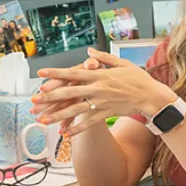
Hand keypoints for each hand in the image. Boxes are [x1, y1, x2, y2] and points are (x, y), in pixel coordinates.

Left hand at [32, 48, 174, 135]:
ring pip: (76, 109)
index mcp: (100, 75)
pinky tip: (65, 133)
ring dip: (58, 115)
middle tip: (34, 100)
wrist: (152, 96)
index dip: (56, 73)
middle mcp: (98, 89)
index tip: (41, 74)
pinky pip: (89, 121)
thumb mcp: (123, 63)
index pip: (74, 73)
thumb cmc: (138, 78)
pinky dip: (77, 128)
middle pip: (70, 92)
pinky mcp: (107, 113)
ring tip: (42, 120)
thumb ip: (104, 58)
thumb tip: (89, 52)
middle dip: (50, 96)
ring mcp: (102, 102)